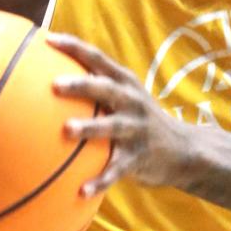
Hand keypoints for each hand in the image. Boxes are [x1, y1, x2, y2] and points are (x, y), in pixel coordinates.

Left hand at [48, 32, 189, 197]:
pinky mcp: (140, 157)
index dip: (74, 47)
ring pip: (112, 127)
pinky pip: (117, 169)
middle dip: (81, 85)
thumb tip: (49, 77)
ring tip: (66, 131)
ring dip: (90, 128)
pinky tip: (81, 191)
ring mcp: (138, 129)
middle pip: (106, 89)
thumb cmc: (139, 119)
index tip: (47, 38)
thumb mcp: (126, 96)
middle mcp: (132, 101)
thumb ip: (96, 86)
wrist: (183, 149)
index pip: (98, 58)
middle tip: (54, 85)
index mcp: (125, 83)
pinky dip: (100, 180)